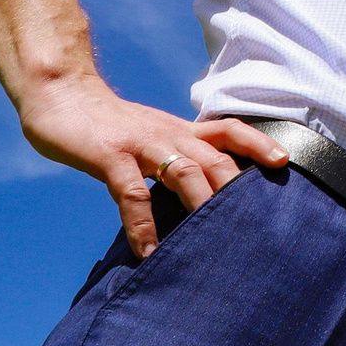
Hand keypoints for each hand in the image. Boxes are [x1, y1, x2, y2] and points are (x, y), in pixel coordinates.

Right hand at [18, 77, 287, 257]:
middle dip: (239, 187)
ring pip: (183, 171)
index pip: (229, 130)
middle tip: (260, 222)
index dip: (258, 143)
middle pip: (215, 157)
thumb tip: (202, 192)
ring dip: (202, 204)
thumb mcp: (153, 136)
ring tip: (215, 240)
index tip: (284, 163)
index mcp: (181, 130)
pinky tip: (149, 251)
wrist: (60, 95)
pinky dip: (142, 223)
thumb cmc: (110, 124)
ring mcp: (140, 144)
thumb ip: (176, 157)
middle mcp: (168, 134)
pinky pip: (131, 192)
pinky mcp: (109, 155)